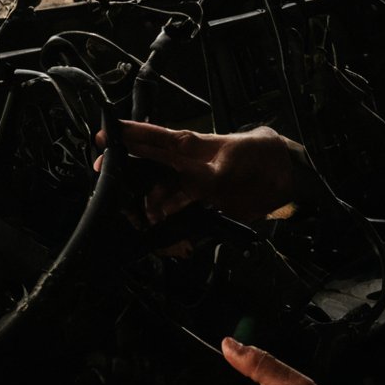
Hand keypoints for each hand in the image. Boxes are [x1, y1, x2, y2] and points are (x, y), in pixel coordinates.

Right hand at [96, 121, 294, 222]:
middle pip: (143, 180)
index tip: (102, 139)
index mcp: (187, 147)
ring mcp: (188, 191)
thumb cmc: (257, 153)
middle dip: (131, 195)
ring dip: (152, 222)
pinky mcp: (200, 211)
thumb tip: (195, 185)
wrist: (282, 176)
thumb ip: (210, 173)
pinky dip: (173, 238)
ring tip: (158, 234)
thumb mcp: (233, 158)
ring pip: (156, 207)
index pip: (149, 139)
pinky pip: (178, 226)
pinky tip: (178, 247)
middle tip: (126, 209)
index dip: (125, 138)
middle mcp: (181, 169)